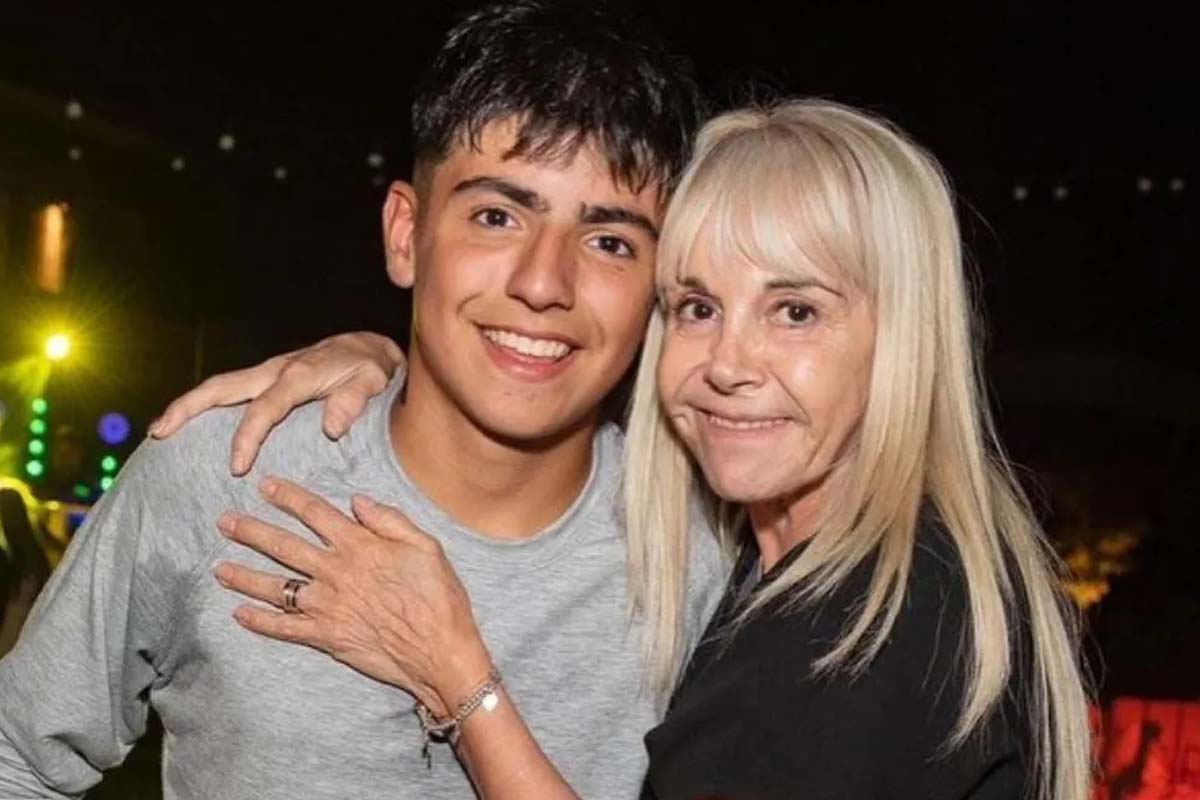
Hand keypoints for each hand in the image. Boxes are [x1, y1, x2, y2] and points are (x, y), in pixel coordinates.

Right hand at [150, 332, 404, 474]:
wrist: (369, 346)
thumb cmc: (370, 367)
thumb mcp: (373, 381)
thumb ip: (354, 401)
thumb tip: (333, 428)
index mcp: (299, 375)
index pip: (265, 407)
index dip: (248, 436)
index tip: (236, 467)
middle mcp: (276, 370)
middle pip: (223, 387)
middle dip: (188, 407)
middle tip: (160, 433)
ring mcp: (268, 372)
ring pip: (220, 386)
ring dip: (188, 405)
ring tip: (160, 430)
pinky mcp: (267, 377)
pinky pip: (231, 390)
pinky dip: (205, 405)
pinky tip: (189, 425)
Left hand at [213, 478, 491, 716]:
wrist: (440, 652)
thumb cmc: (439, 598)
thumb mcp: (427, 546)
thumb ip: (390, 520)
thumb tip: (357, 501)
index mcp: (360, 546)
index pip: (315, 513)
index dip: (289, 497)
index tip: (266, 486)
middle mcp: (336, 573)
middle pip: (284, 546)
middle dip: (251, 531)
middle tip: (224, 522)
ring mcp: (327, 606)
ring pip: (275, 587)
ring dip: (245, 576)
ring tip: (219, 568)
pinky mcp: (326, 636)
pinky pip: (284, 628)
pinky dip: (259, 622)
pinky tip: (239, 614)